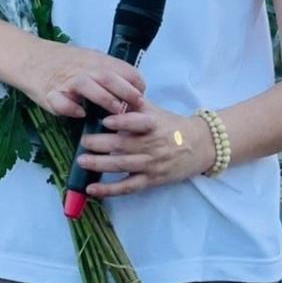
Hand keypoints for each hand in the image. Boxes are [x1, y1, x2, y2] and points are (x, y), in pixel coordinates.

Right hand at [20, 40, 145, 119]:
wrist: (30, 57)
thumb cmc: (63, 62)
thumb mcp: (90, 59)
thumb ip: (108, 71)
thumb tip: (132, 88)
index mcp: (96, 60)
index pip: (122, 69)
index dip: (135, 84)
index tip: (142, 98)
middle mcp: (83, 68)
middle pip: (108, 76)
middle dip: (125, 92)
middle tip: (136, 108)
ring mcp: (67, 80)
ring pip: (88, 85)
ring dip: (104, 99)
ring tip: (114, 114)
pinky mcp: (51, 92)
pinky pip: (62, 101)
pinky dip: (71, 108)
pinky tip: (79, 114)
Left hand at [76, 99, 215, 198]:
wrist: (199, 146)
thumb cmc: (172, 125)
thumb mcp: (155, 110)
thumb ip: (134, 104)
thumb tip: (109, 92)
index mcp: (153, 124)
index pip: (138, 123)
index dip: (122, 122)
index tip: (105, 120)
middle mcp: (152, 145)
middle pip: (123, 146)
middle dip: (100, 144)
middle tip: (83, 141)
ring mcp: (151, 164)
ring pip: (122, 166)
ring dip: (100, 164)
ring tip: (81, 161)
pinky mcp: (151, 181)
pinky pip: (128, 187)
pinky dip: (109, 190)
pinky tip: (92, 189)